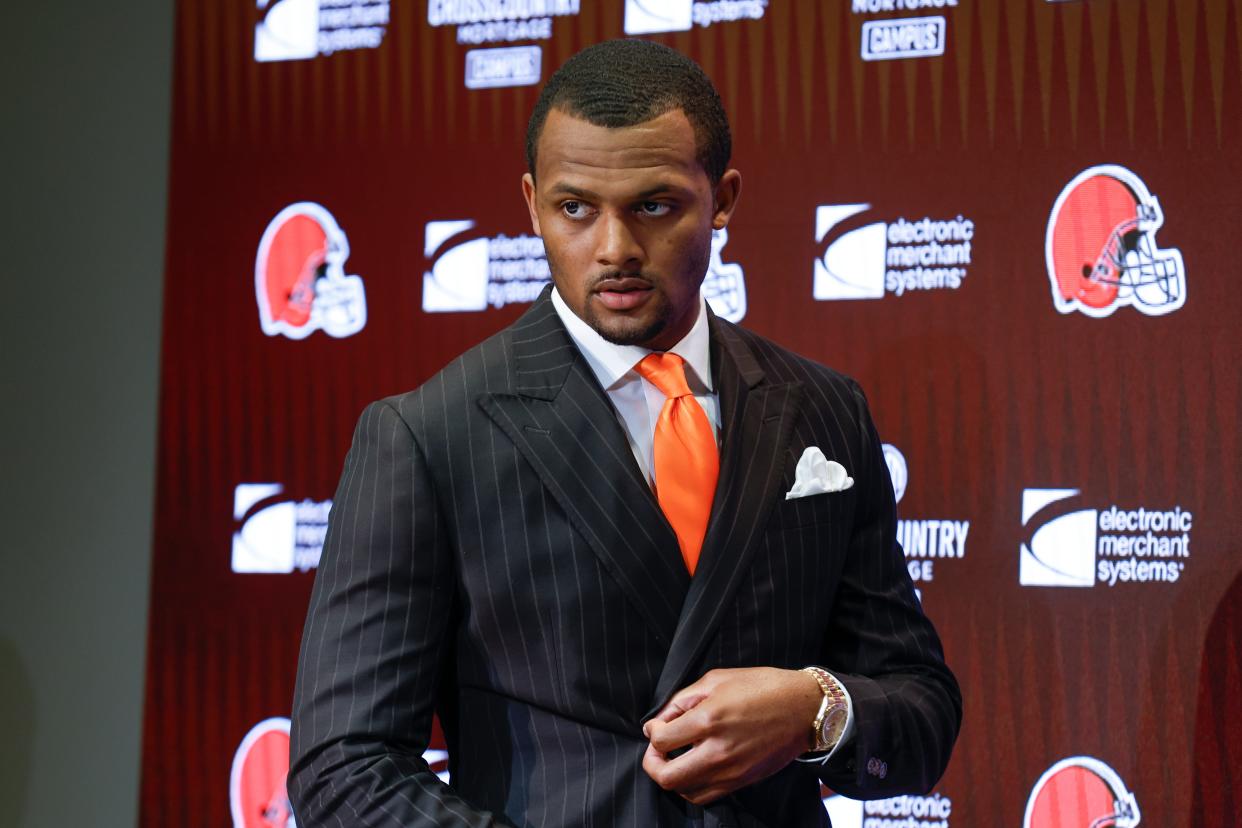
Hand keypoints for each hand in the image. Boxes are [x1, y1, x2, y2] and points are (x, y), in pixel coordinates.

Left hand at [641, 667, 821, 805]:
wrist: (804, 709)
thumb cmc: (762, 687)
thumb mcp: (717, 679)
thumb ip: (683, 700)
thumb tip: (661, 720)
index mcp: (709, 720)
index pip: (662, 740)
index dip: (653, 732)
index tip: (657, 726)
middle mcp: (717, 751)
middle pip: (666, 777)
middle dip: (653, 763)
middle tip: (657, 750)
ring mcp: (731, 771)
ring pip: (684, 792)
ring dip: (672, 777)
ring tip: (675, 760)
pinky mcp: (742, 781)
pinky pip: (706, 797)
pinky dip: (692, 787)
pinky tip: (694, 769)